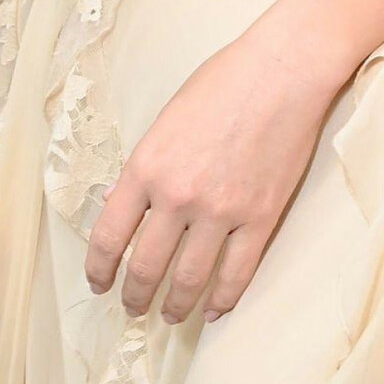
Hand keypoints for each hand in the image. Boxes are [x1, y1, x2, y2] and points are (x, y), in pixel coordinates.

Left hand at [85, 13, 340, 325]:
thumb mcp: (169, 116)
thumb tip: (125, 202)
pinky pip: (237, 274)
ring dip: (175, 306)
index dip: (100, 269)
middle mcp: (178, 195)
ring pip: (189, 280)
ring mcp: (221, 211)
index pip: (109, 236)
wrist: (283, 69)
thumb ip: (148, 163)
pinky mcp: (260, 217)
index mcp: (147, 165)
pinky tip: (213, 310)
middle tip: (133, 306)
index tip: (100, 283)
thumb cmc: (225, 79)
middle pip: (146, 267)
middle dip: (135, 296)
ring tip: (171, 315)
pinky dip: (222, 300)